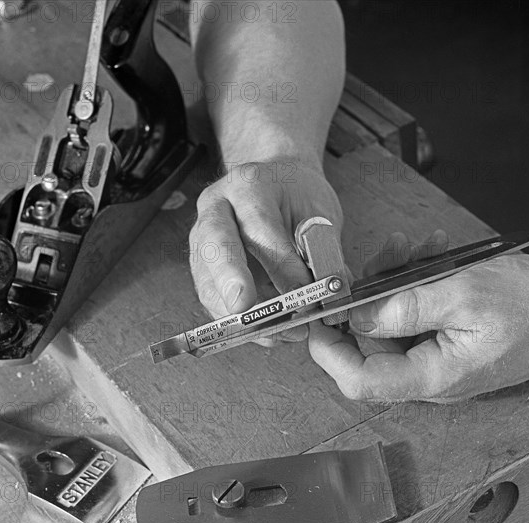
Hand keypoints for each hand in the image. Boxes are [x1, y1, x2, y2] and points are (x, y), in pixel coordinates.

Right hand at [189, 159, 343, 344]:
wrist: (277, 183)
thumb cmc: (299, 197)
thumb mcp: (319, 213)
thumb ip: (322, 251)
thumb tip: (326, 297)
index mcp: (249, 185)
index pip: (260, 227)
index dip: (282, 266)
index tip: (305, 295)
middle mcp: (217, 207)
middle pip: (215, 245)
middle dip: (232, 283)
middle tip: (248, 312)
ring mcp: (202, 235)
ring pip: (207, 279)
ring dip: (236, 314)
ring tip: (274, 334)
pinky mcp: (201, 263)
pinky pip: (211, 296)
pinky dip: (235, 319)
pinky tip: (263, 331)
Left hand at [309, 241, 528, 401]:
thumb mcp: (464, 296)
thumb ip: (406, 308)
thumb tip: (356, 318)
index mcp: (432, 375)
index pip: (360, 380)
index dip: (330, 351)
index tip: (317, 317)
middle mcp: (427, 369)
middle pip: (368, 343)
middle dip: (363, 299)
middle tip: (370, 265)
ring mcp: (433, 351)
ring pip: (388, 319)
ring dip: (390, 281)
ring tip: (408, 248)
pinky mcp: (440, 332)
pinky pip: (410, 308)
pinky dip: (410, 279)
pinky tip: (424, 253)